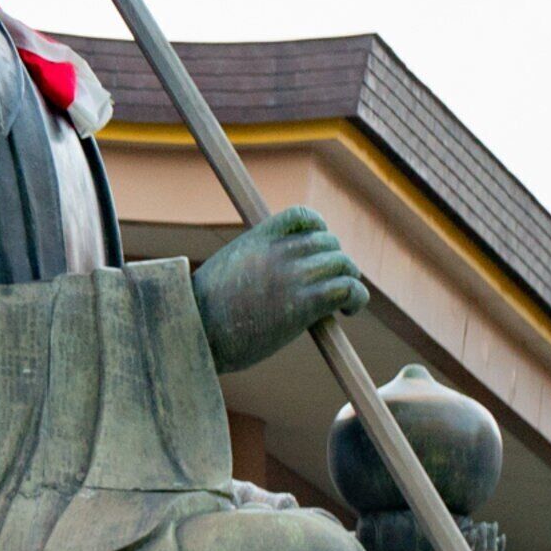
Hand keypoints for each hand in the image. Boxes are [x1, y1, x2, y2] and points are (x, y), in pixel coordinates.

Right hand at [194, 206, 367, 372]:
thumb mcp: (224, 275)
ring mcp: (293, 275)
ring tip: (342, 301)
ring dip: (347, 280)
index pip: (301, 217)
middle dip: (333, 262)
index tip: (316, 249)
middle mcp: (277, 252)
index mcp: (255, 240)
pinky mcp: (305, 303)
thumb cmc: (203, 315)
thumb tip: (269, 281)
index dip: (317, 229)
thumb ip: (252, 266)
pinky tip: (348, 311)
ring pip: (343, 264)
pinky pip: (349, 289)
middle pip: (328, 242)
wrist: (194, 334)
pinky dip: (356, 298)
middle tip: (329, 285)